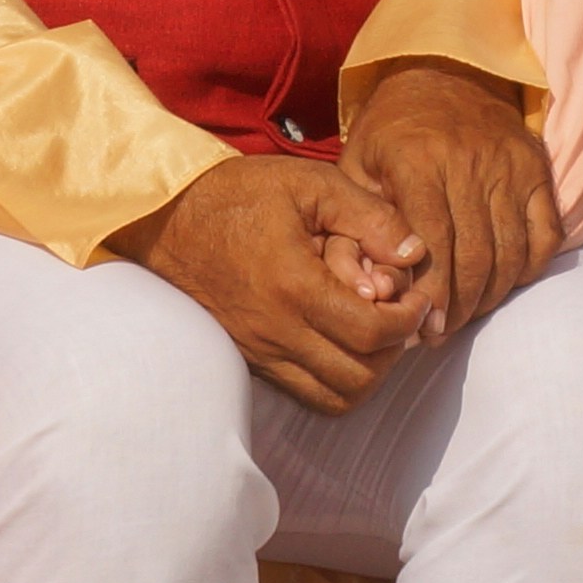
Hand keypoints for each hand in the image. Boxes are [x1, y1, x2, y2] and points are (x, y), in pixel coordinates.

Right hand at [119, 148, 428, 410]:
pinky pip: (304, 393)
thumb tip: (415, 252)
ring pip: (334, 397)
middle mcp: (276, 331)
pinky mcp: (250, 360)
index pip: (372, 334)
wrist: (166, 219)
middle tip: (398, 315)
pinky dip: (335, 380)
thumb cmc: (239, 194)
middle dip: (394, 351)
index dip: (408, 320)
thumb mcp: (310, 184)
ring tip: (374, 332)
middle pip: (359, 378)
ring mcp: (260, 352)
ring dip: (367, 372)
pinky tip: (341, 341)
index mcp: (294, 287)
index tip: (415, 297)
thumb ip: (370, 216)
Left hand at [339, 56, 559, 336]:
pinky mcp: (537, 168)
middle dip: (459, 306)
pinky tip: (502, 282)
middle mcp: (470, 161)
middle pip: (475, 256)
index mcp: (418, 160)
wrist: (443, 73)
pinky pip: (546, 234)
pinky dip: (529, 268)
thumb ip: (356, 227)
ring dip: (491, 296)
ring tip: (466, 315)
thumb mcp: (355, 168)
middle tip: (442, 331)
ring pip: (511, 252)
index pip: (433, 243)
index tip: (423, 326)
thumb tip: (375, 289)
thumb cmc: (389, 134)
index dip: (432, 293)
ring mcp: (510, 165)